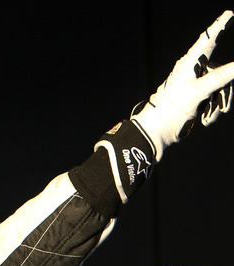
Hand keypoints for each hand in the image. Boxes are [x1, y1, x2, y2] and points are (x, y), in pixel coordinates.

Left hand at [132, 10, 233, 160]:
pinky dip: (213, 110)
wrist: (159, 132)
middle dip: (224, 93)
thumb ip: (220, 77)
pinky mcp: (197, 96)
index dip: (219, 27)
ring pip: (221, 88)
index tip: (228, 13)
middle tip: (222, 108)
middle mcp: (193, 71)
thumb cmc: (171, 110)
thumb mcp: (198, 92)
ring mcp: (196, 84)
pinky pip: (215, 98)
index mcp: (189, 65)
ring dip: (218, 104)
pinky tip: (205, 119)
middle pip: (222, 72)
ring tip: (208, 117)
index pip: (207, 41)